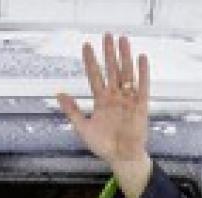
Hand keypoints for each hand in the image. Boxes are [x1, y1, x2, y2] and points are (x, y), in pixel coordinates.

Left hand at [57, 33, 153, 197]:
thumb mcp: (82, 128)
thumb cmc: (103, 145)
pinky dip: (142, 73)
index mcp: (101, 100)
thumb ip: (72, 110)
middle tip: (107, 35)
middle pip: (111, 69)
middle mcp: (115, 96)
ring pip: (126, 73)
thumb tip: (59, 93)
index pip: (95, 75)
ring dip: (124, 57)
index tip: (86, 45)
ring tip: (122, 40)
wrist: (121, 158)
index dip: (90, 61)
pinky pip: (142, 86)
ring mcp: (128, 100)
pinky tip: (141, 58)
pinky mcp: (140, 106)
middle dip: (109, 52)